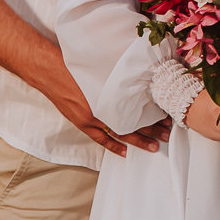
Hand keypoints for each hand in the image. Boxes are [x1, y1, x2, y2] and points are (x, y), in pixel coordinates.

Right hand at [44, 71, 161, 156]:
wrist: (51, 72)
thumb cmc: (78, 67)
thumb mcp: (104, 70)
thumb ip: (121, 80)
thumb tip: (142, 81)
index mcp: (112, 95)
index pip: (139, 108)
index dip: (154, 114)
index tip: (168, 117)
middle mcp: (104, 108)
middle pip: (133, 122)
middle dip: (152, 129)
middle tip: (168, 133)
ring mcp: (92, 118)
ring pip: (121, 133)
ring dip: (139, 140)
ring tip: (154, 145)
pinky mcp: (82, 123)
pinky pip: (101, 139)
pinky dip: (113, 146)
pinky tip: (125, 152)